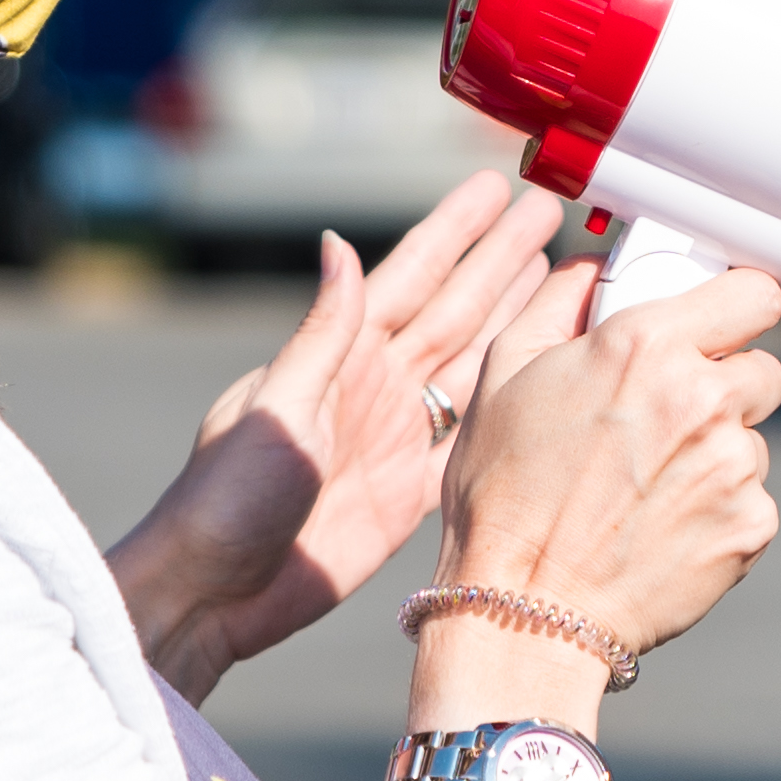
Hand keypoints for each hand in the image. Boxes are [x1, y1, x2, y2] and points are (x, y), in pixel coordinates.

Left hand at [110, 173, 564, 699]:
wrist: (218, 591)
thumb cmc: (225, 496)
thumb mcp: (277, 407)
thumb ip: (322, 333)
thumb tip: (337, 244)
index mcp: (338, 358)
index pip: (410, 279)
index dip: (455, 234)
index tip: (495, 188)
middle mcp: (373, 388)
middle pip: (455, 311)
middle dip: (502, 263)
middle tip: (550, 213)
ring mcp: (395, 439)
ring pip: (473, 366)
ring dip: (514, 320)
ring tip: (562, 276)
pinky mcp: (409, 494)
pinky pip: (471, 437)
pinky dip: (508, 405)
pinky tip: (541, 375)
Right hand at [421, 261, 780, 698]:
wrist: (524, 610)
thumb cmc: (501, 491)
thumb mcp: (504, 373)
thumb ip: (561, 299)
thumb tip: (600, 265)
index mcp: (645, 344)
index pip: (754, 293)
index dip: (737, 308)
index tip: (722, 325)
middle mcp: (703, 396)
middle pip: (762, 368)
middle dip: (722, 384)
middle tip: (663, 419)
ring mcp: (735, 465)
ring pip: (752, 437)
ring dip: (715, 452)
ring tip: (645, 487)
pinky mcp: (752, 525)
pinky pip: (751, 499)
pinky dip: (718, 509)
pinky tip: (660, 527)